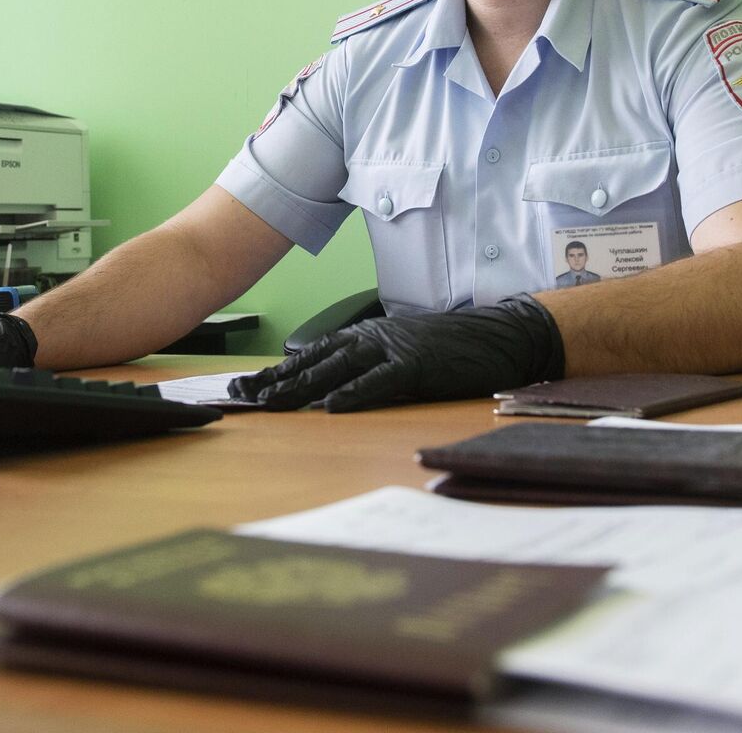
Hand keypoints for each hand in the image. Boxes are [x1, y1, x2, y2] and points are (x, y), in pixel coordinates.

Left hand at [228, 294, 563, 412]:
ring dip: (301, 389)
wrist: (500, 334)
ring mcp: (395, 349)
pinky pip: (379, 381)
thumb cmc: (452, 348)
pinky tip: (332, 407)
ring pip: (337, 370)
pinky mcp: (418, 365)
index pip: (312, 354)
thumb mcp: (403, 352)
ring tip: (271, 404)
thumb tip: (334, 390)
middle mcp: (374, 338)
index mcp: (368, 335)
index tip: (246, 386)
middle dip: (275, 381)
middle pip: (314, 361)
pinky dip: (354, 394)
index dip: (277, 371)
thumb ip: (370, 366)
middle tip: (241, 396)